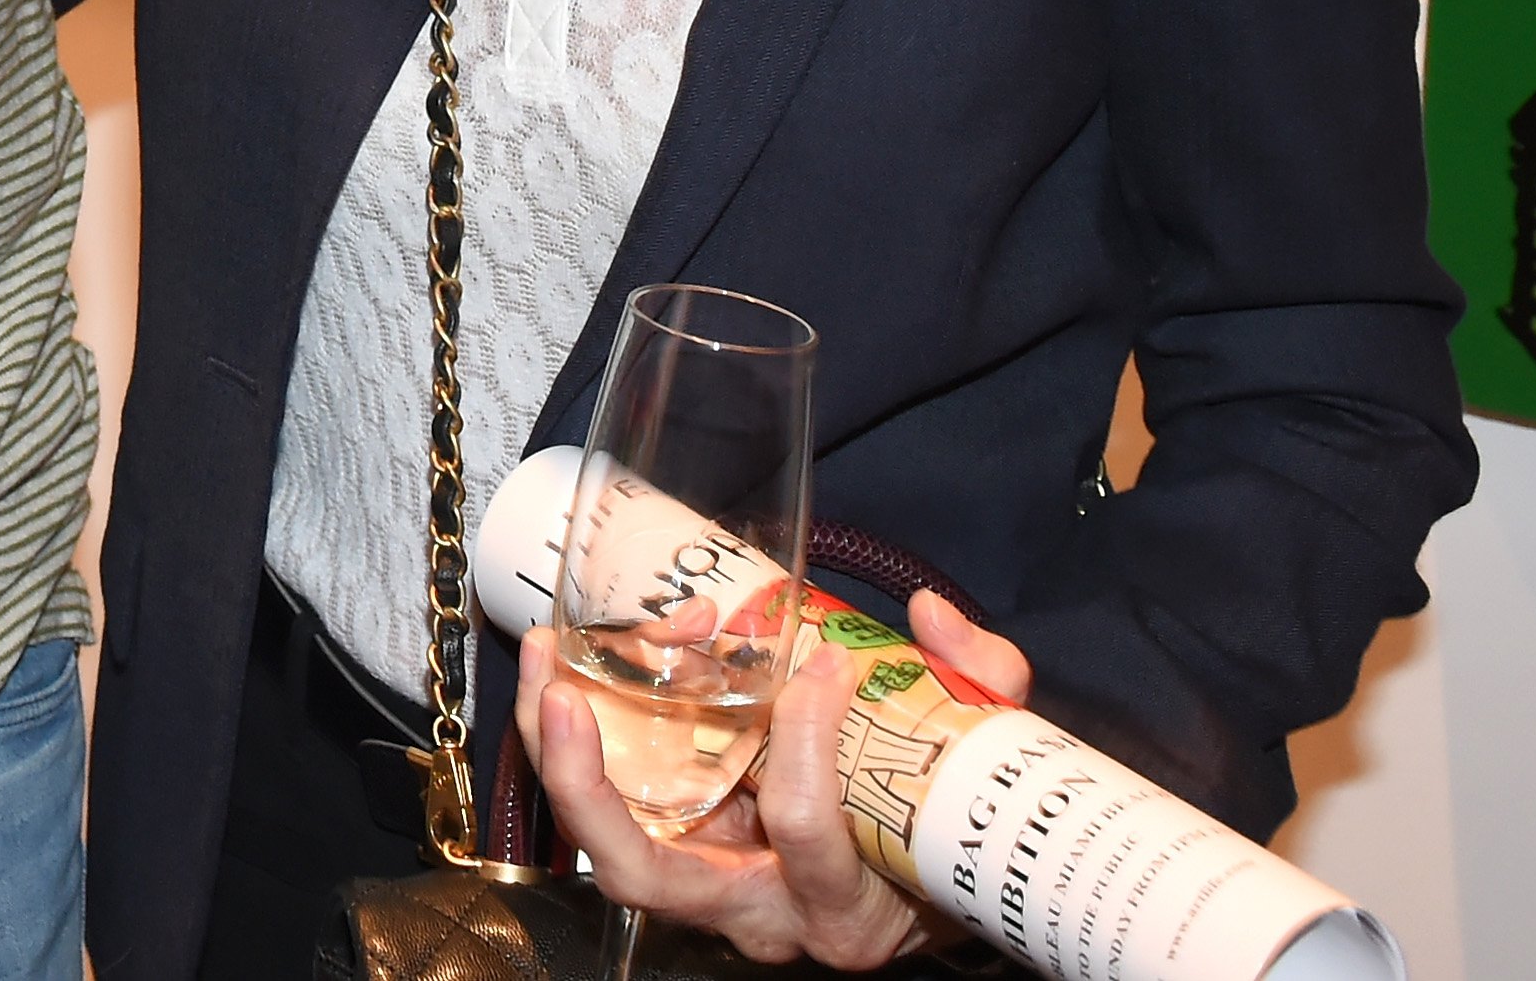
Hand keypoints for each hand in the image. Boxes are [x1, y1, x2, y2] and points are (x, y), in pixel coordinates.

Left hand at [520, 590, 1030, 967]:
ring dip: (565, 760)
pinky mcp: (689, 859)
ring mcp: (715, 895)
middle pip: (647, 875)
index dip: (809, 740)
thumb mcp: (987, 756)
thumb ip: (980, 683)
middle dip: (591, 787)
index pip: (806, 829)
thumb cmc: (954, 825)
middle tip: (565, 692)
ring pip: (612, 851)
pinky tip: (585, 672)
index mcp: (844, 906)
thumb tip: (935, 620)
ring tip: (549, 663)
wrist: (945, 879)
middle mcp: (765, 916)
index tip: (825, 662)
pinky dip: (593, 748)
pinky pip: (620, 816)